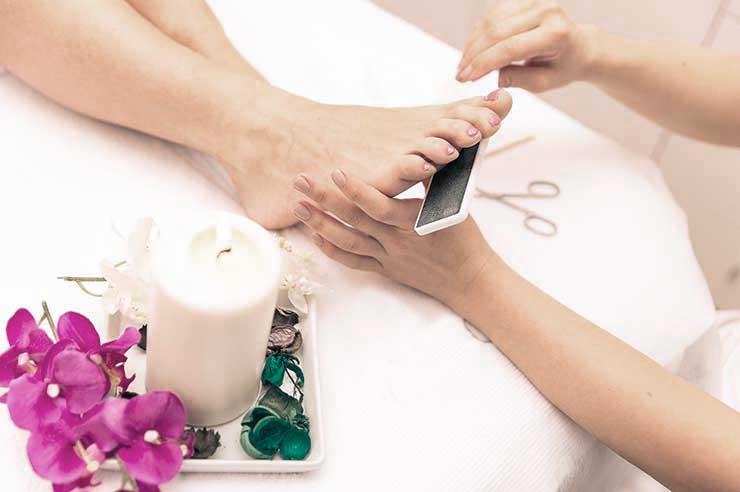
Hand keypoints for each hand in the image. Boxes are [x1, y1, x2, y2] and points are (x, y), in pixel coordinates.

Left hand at [291, 169, 495, 312]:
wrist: (468, 280)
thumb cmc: (463, 239)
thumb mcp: (453, 204)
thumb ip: (431, 179)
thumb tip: (420, 150)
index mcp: (414, 223)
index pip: (380, 206)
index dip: (357, 190)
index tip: (336, 171)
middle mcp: (396, 242)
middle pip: (354, 221)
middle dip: (325, 200)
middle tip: (299, 181)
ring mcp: (387, 257)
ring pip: (347, 242)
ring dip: (320, 224)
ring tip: (299, 206)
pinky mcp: (383, 270)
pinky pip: (353, 262)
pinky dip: (332, 250)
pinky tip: (315, 235)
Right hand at [456, 0, 596, 91]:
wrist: (579, 47)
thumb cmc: (562, 67)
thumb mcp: (544, 82)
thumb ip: (517, 79)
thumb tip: (488, 76)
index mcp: (555, 33)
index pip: (510, 48)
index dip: (484, 64)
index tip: (466, 79)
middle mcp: (546, 11)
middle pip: (497, 32)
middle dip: (473, 55)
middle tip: (460, 75)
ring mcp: (535, 1)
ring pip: (491, 21)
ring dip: (472, 43)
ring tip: (464, 65)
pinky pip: (493, 14)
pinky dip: (479, 32)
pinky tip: (473, 50)